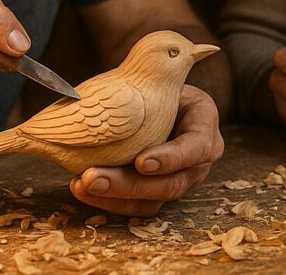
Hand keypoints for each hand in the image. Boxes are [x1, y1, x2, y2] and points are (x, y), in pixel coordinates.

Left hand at [68, 85, 223, 215]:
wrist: (160, 101)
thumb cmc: (160, 87)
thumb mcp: (163, 79)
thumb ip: (152, 81)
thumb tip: (113, 80)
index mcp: (204, 130)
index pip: (196, 149)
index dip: (170, 158)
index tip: (140, 161)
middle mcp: (196, 163)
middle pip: (170, 184)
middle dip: (129, 185)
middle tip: (93, 177)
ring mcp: (177, 181)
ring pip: (151, 201)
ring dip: (113, 196)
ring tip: (81, 184)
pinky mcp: (155, 193)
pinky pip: (134, 205)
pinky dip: (107, 199)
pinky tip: (81, 186)